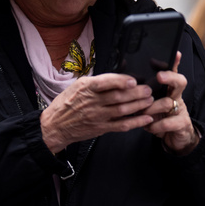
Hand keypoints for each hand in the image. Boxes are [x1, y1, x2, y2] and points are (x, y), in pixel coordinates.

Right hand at [40, 73, 154, 152]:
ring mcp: (97, 116)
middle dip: (136, 93)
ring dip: (139, 105)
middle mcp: (92, 102)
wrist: (55, 126)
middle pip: (118, 97)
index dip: (121, 81)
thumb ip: (98, 82)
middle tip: (148, 90)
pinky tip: (146, 118)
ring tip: (149, 100)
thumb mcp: (78, 85)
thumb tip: (120, 76)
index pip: (105, 83)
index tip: (133, 80)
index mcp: (86, 88)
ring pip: (122, 110)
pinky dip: (136, 122)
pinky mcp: (101, 128)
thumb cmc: (67, 103)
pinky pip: (121, 126)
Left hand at [143, 53, 199, 155]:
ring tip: (142, 113)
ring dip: (152, 108)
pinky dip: (156, 125)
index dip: (174, 63)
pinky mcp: (182, 123)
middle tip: (159, 76)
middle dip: (169, 77)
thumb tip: (126, 80)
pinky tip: (149, 127)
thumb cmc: (160, 117)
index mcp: (168, 90)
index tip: (175, 53)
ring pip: (168, 102)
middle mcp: (176, 97)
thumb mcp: (151, 103)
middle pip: (180, 82)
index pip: (173, 72)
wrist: (174, 138)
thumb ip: (143, 94)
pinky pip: (168, 122)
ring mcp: (181, 110)